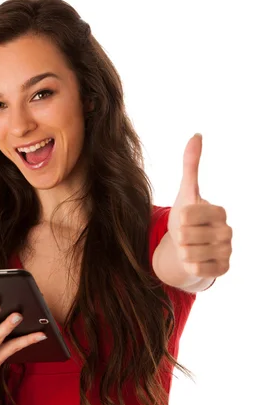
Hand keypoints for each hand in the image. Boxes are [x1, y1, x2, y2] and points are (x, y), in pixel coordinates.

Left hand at [167, 134, 232, 278]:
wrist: (187, 248)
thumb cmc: (186, 219)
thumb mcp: (186, 193)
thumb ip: (191, 165)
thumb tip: (196, 134)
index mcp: (220, 211)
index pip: (186, 215)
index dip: (178, 219)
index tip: (184, 220)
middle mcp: (228, 231)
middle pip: (185, 235)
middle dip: (178, 237)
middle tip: (185, 236)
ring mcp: (227, 252)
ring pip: (189, 253)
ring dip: (182, 251)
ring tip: (188, 247)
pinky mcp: (222, 270)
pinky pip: (195, 268)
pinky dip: (188, 266)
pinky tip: (194, 260)